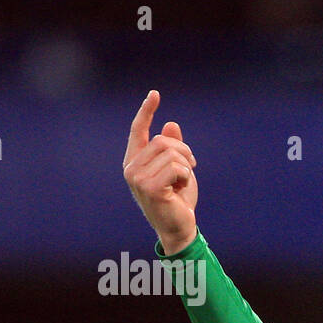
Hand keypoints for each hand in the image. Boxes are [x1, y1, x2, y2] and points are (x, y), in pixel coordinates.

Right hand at [123, 90, 197, 254]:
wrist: (178, 228)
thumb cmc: (177, 201)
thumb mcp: (178, 170)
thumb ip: (173, 149)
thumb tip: (171, 125)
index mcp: (135, 161)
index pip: (138, 130)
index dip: (146, 111)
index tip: (155, 94)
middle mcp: (131, 168)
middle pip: (162, 141)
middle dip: (184, 151)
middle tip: (191, 167)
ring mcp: (137, 178)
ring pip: (171, 153)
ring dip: (186, 166)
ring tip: (182, 183)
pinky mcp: (149, 187)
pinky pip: (176, 168)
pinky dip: (185, 177)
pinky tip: (180, 190)